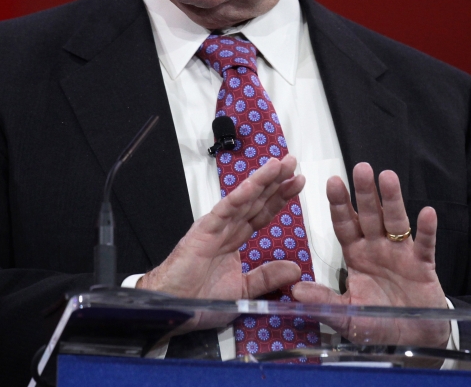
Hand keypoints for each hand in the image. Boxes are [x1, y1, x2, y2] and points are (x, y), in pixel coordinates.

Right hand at [138, 155, 304, 330]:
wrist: (172, 309)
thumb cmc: (199, 300)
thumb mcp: (243, 290)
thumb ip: (267, 277)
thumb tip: (295, 269)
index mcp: (235, 239)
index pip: (262, 213)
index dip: (280, 197)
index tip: (297, 183)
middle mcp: (227, 229)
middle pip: (256, 200)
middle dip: (275, 181)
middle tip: (292, 162)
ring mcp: (215, 228)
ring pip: (242, 199)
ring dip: (260, 181)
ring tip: (278, 165)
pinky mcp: (203, 232)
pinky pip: (223, 211)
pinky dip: (237, 197)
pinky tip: (251, 185)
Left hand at [292, 162, 449, 346]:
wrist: (413, 337)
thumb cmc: (378, 323)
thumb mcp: (347, 316)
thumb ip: (324, 302)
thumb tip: (295, 291)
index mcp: (357, 255)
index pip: (345, 225)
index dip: (339, 204)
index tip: (332, 182)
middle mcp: (378, 248)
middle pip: (370, 215)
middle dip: (365, 192)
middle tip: (360, 167)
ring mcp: (402, 254)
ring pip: (396, 222)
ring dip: (393, 200)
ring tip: (388, 177)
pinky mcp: (424, 265)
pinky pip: (426, 245)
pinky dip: (427, 230)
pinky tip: (427, 213)